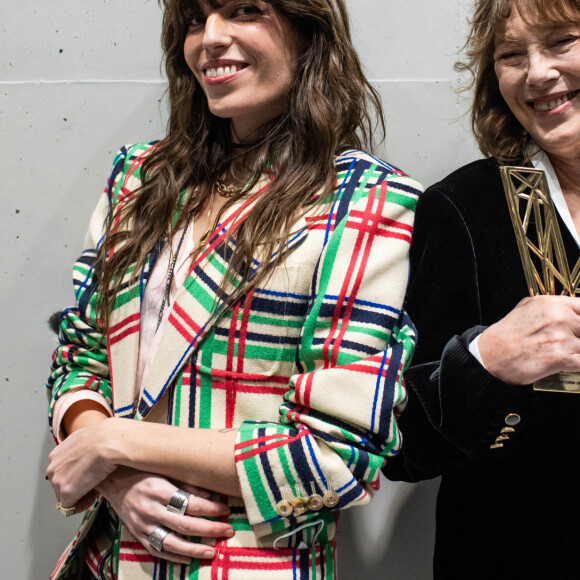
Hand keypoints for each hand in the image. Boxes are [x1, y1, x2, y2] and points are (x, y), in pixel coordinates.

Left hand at [47, 418, 117, 509]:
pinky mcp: (67, 492)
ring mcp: (58, 480)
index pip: (62, 472)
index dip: (77, 476)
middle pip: (62, 485)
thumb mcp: (86, 438)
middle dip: (77, 487)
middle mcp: (53, 467)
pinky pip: (71, 506)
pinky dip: (82, 504)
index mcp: (57, 454)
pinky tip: (94, 497)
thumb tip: (89, 450)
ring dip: (80, 495)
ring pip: (66, 496)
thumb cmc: (103, 437)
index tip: (88, 476)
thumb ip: (80, 448)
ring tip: (96, 490)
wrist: (108, 442)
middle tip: (94, 485)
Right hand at [96, 467, 233, 564]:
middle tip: (228, 530)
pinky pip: (156, 550)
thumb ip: (186, 483)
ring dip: (194, 549)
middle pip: (185, 525)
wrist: (112, 480)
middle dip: (209, 530)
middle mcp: (150, 509)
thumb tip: (211, 495)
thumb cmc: (142, 471)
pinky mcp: (137, 534)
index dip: (211, 508)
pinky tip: (189, 558)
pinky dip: (173, 556)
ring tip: (212, 552)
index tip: (225, 509)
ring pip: (171, 543)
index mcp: (159, 490)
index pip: (191, 503)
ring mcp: (142, 525)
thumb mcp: (164, 470)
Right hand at [478, 295, 579, 383]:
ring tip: (566, 352)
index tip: (578, 327)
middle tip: (571, 341)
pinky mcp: (562, 358)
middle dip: (579, 336)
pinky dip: (577, 363)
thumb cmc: (506, 334)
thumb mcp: (526, 307)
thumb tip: (569, 310)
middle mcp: (559, 318)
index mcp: (552, 304)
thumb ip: (552, 307)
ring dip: (577, 350)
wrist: (491, 354)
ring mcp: (562, 338)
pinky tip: (568, 363)